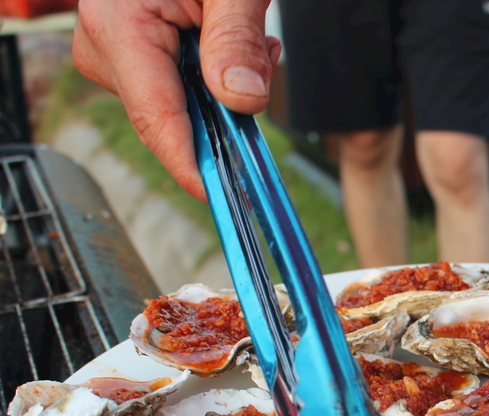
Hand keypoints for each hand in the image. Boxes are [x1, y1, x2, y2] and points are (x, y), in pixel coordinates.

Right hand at [73, 0, 280, 200]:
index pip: (158, 120)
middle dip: (225, 106)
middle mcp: (104, 40)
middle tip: (262, 54)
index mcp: (118, 23)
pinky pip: (172, 81)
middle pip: (171, 115)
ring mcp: (111, 45)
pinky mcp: (127, 45)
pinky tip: (229, 39)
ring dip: (222, 84)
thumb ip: (237, 38)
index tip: (224, 197)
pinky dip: (210, 71)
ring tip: (249, 34)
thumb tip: (241, 100)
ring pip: (177, 101)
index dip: (193, 166)